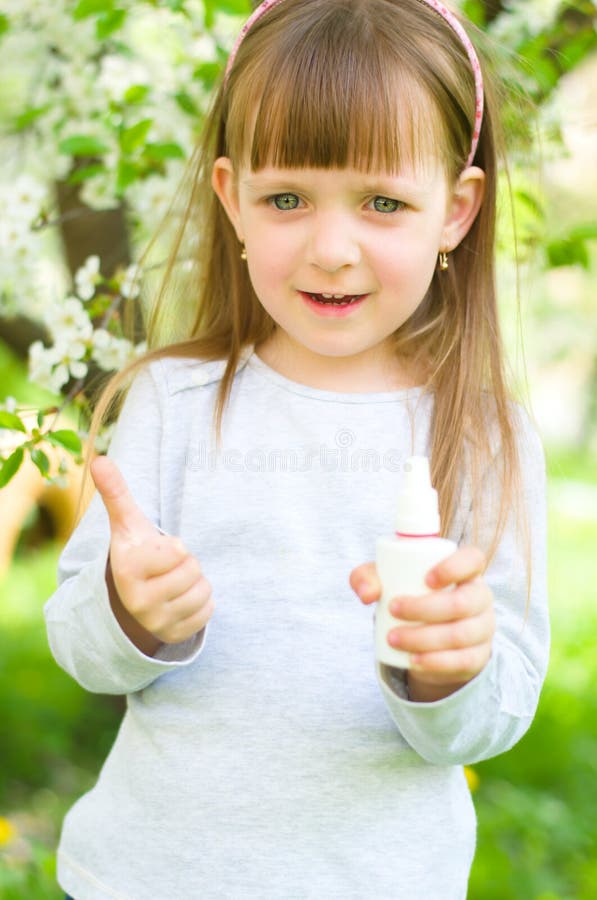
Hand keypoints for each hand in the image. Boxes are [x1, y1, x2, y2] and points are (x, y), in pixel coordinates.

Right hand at [91, 456, 214, 652]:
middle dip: (187, 564)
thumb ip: (116, 493)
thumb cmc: (136, 552)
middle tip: (168, 569)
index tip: (158, 552)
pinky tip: (181, 599)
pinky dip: (201, 602)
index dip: (175, 547)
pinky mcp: (174, 634)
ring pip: (203, 591)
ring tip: (174, 582)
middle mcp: (139, 600)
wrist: (130, 599)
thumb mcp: (127, 525)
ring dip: (195, 583)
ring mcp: (156, 622)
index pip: (178, 551)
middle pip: (193, 570)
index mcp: (129, 570)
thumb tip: (99, 458)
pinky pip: (208, 611)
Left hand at [349, 546, 494, 700]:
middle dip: (425, 608)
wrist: (423, 639)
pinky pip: (463, 661)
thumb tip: (367, 594)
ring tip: (393, 638)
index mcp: (466, 571)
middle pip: (463, 602)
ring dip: (423, 638)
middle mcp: (480, 597)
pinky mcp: (478, 657)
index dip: (454, 567)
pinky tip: (414, 660)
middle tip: (393, 610)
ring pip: (460, 634)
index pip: (473, 559)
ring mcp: (483, 628)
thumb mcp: (386, 582)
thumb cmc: (407, 597)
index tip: (426, 579)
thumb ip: (367, 578)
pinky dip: (436, 662)